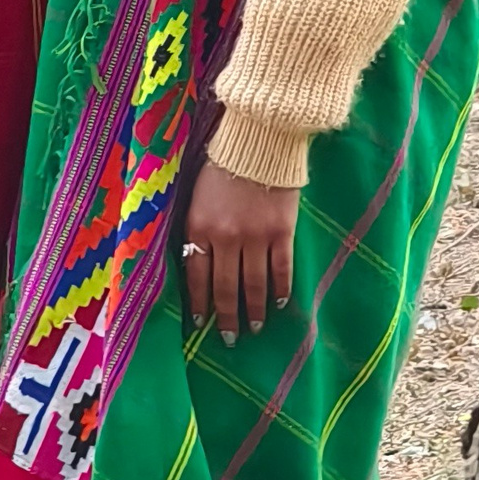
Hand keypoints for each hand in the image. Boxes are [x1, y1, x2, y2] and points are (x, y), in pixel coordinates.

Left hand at [182, 159, 297, 343]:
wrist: (258, 140)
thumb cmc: (222, 166)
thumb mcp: (196, 197)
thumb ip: (197, 230)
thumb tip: (197, 263)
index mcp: (199, 228)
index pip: (197, 277)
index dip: (199, 304)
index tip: (201, 324)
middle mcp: (225, 238)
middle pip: (226, 288)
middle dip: (227, 318)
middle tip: (229, 339)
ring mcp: (255, 237)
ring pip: (254, 285)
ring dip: (254, 310)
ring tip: (255, 328)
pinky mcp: (282, 231)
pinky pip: (281, 268)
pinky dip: (281, 289)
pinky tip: (281, 302)